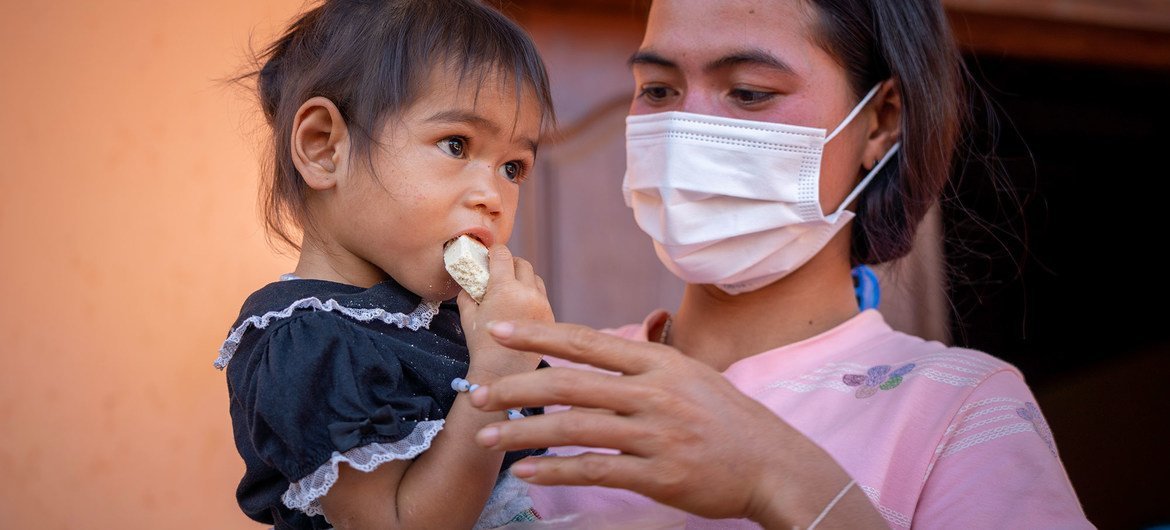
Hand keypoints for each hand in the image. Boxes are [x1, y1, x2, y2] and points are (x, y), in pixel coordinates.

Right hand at [456, 245, 551, 378]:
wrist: (502, 373)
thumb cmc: (481, 343)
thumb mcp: (467, 314)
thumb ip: (468, 291)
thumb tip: (470, 278)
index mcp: (505, 288)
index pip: (503, 255)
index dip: (494, 251)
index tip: (489, 254)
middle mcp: (528, 292)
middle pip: (522, 263)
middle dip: (510, 262)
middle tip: (499, 269)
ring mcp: (542, 304)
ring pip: (535, 278)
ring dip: (523, 277)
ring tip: (511, 288)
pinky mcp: (551, 316)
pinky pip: (542, 296)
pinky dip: (531, 294)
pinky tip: (520, 305)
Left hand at [466, 320, 872, 527]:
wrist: (773, 464)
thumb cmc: (728, 419)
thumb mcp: (690, 374)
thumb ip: (646, 362)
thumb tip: (603, 347)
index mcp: (659, 363)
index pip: (587, 342)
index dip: (540, 334)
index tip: (500, 330)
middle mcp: (654, 393)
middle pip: (571, 383)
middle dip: (517, 387)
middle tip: (479, 393)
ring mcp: (656, 434)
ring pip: (575, 428)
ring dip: (524, 433)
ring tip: (489, 438)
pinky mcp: (658, 474)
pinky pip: (596, 469)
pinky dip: (556, 470)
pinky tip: (527, 473)